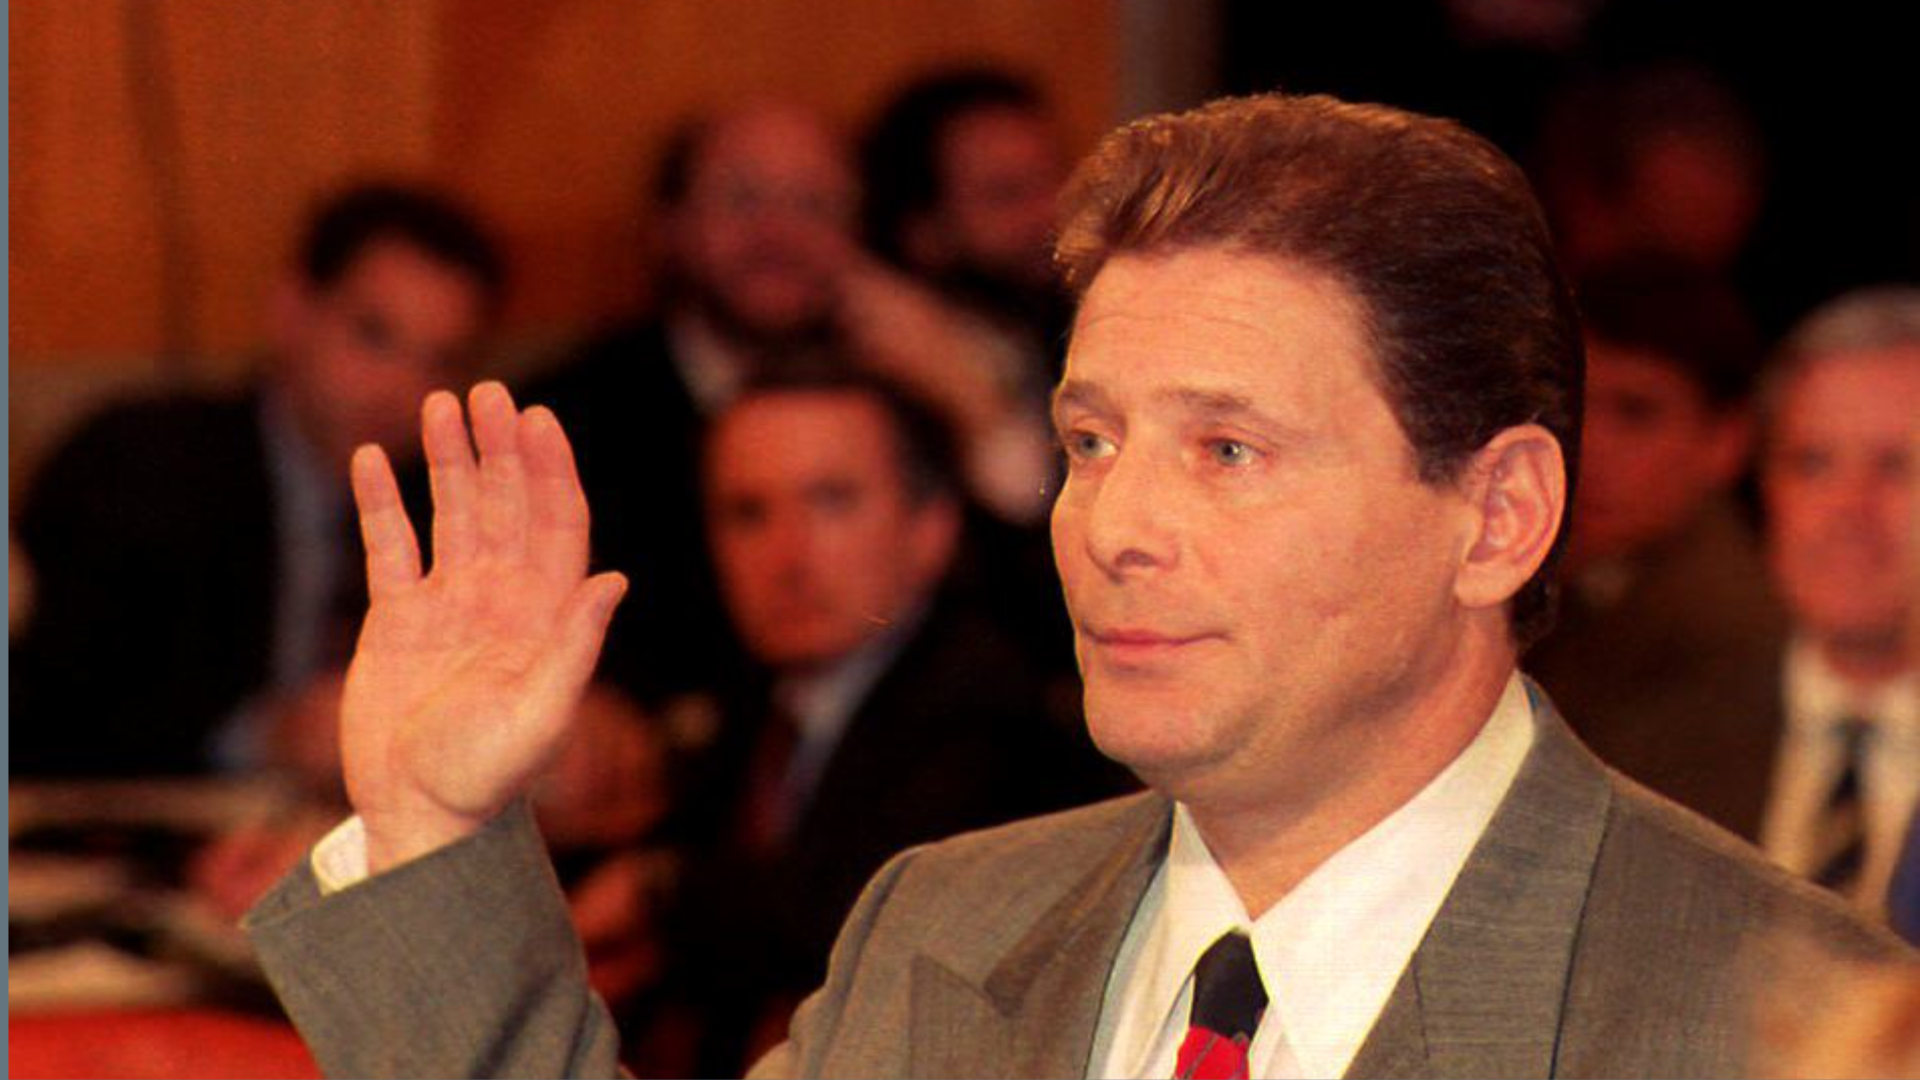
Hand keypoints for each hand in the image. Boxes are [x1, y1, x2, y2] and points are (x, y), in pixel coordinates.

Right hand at [340, 382, 626, 871]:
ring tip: (439, 403)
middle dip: (499, 448)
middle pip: (507, 504)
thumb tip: (614, 582)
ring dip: (447, 460)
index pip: (557, 524)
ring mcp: (448, 604)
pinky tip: (367, 459)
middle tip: (488, 392)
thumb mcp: (541, 714)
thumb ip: (576, 648)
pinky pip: (388, 548)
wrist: (419, 814)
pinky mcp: (395, 620)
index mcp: (545, 615)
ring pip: (451, 514)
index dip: (551, 470)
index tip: (538, 418)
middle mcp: (501, 598)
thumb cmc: (487, 776)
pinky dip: (380, 504)